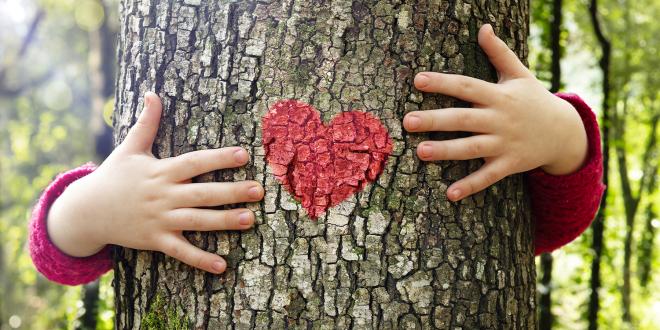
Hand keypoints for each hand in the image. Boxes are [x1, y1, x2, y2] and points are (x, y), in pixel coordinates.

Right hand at [47, 92, 263, 273]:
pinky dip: (200, 260)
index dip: (218, 158)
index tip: (244, 154)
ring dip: (224, 221)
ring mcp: (160, 220)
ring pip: (197, 221)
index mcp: (161, 171)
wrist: (86, 211)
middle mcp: (163, 195)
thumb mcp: (129, 148)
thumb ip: (146, 123)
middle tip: (259, 190)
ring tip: (250, 220)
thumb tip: (153, 93)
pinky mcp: (155, 241)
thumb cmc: (112, 176)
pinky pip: (181, 252)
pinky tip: (222, 266)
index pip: (194, 163)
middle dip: (232, 192)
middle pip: (203, 193)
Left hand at [403, 24, 587, 201]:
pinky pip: (488, 176)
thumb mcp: (520, 74)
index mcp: (499, 95)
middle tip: (407, 121)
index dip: (443, 82)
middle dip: (435, 120)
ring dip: (446, 151)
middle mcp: (500, 119)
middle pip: (463, 118)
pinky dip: (470, 186)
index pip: (467, 86)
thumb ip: (499, 53)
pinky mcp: (510, 164)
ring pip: (472, 148)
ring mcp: (505, 143)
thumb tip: (483, 27)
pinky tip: (449, 194)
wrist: (565, 132)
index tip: (417, 80)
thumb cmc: (534, 99)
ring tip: (420, 152)